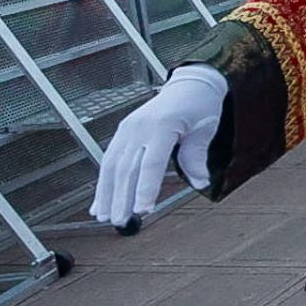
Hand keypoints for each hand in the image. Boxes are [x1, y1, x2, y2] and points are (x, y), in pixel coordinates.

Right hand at [90, 65, 226, 223]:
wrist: (190, 83)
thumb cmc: (200, 106)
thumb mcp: (205, 129)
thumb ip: (197, 156)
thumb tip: (200, 182)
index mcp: (162, 125)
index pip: (151, 163)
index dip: (146, 188)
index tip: (144, 209)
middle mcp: (139, 127)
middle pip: (127, 167)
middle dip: (121, 197)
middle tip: (121, 221)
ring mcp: (128, 129)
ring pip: (112, 165)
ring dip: (107, 193)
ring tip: (105, 216)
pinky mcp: (122, 132)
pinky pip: (110, 159)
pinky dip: (103, 182)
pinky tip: (100, 201)